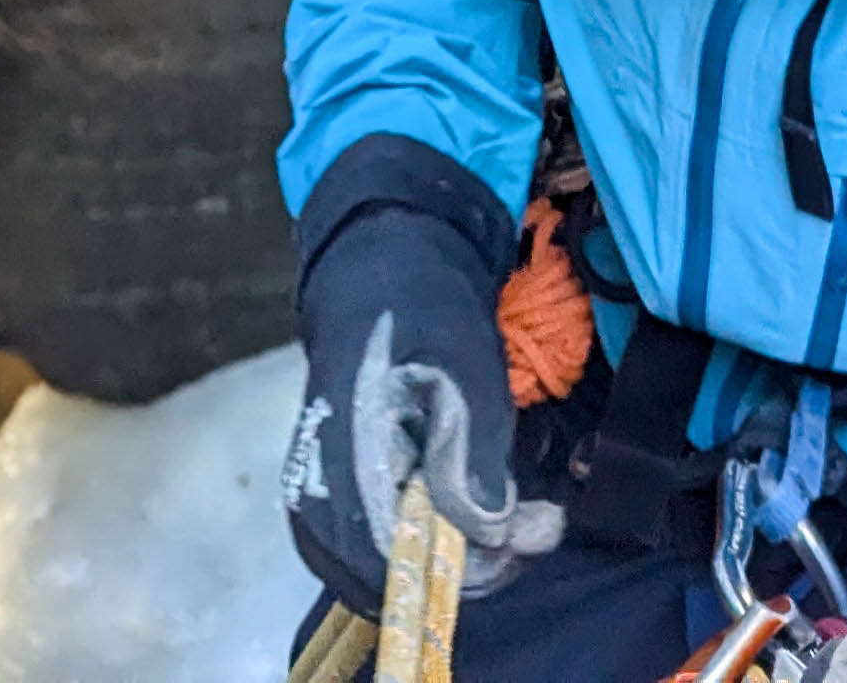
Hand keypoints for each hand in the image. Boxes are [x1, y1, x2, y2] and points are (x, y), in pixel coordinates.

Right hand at [283, 137, 564, 611]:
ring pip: (385, 569)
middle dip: (467, 567)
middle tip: (531, 526)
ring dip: (455, 556)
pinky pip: (379, 547)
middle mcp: (315, 490)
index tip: (519, 541)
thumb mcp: (464, 370)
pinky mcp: (332, 492)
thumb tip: (486, 534)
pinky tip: (474, 509)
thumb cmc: (424, 311)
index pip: (391, 565)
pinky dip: (432, 540)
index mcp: (343, 459)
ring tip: (512, 515)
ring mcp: (317, 495)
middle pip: (388, 580)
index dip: (461, 570)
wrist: (383, 266)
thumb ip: (471, 456)